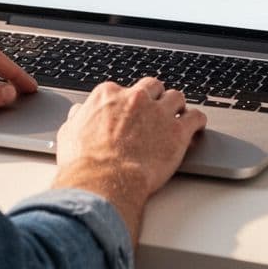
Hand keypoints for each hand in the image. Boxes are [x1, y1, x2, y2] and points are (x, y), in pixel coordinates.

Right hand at [52, 77, 206, 240]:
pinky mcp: (178, 131)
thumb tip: (80, 113)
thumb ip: (79, 118)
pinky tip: (197, 126)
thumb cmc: (84, 162)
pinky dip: (198, 121)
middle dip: (155, 97)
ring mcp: (159, 112)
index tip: (131, 111)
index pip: (123, 89)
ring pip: (176, 97)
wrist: (104, 181)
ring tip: (179, 116)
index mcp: (109, 95)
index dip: (129, 102)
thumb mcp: (70, 134)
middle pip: (153, 87)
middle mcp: (135, 98)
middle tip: (156, 110)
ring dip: (177, 106)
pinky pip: (196, 117)